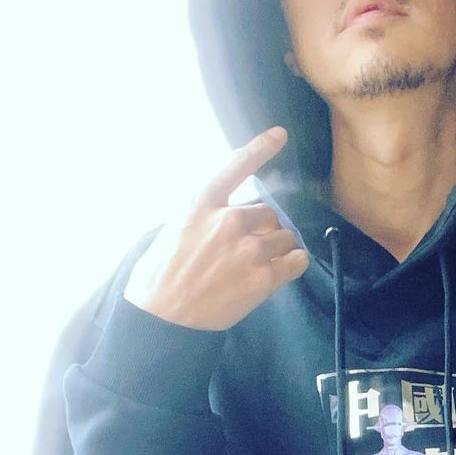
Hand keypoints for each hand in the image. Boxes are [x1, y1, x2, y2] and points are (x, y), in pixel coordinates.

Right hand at [123, 125, 309, 331]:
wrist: (162, 320)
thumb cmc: (159, 277)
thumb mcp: (173, 230)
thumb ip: (203, 217)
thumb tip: (224, 217)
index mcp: (201, 204)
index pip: (236, 166)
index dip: (261, 148)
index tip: (280, 134)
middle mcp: (228, 220)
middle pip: (268, 213)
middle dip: (262, 228)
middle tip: (245, 250)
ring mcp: (249, 249)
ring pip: (284, 236)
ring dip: (277, 247)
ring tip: (256, 265)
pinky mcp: (263, 277)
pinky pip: (296, 260)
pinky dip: (292, 263)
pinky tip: (279, 270)